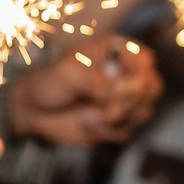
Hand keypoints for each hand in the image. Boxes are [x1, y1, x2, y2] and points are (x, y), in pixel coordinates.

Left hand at [9, 36, 160, 144]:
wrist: (31, 110)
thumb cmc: (48, 81)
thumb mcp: (69, 73)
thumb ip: (97, 81)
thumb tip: (119, 94)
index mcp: (115, 52)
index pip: (146, 60)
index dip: (140, 76)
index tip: (120, 89)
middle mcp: (123, 74)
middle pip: (152, 87)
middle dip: (132, 102)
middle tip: (109, 111)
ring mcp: (122, 99)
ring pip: (144, 111)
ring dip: (119, 119)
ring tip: (92, 116)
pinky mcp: (117, 121)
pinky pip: (128, 130)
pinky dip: (108, 131)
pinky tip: (87, 123)